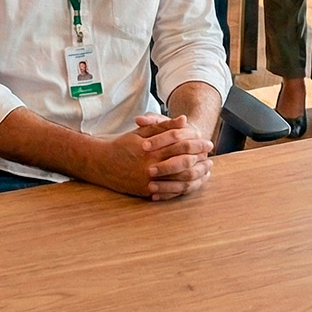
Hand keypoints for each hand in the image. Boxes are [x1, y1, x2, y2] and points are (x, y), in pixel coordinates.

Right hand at [85, 115, 214, 199]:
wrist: (102, 164)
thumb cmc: (122, 145)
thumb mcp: (141, 131)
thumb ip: (163, 126)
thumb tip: (183, 119)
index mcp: (150, 149)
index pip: (179, 144)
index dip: (196, 142)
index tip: (207, 141)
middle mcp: (150, 165)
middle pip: (183, 161)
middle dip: (200, 157)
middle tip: (210, 153)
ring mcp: (149, 181)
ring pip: (179, 179)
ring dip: (196, 174)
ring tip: (207, 168)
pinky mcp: (147, 191)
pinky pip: (171, 192)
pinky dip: (185, 187)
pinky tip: (194, 182)